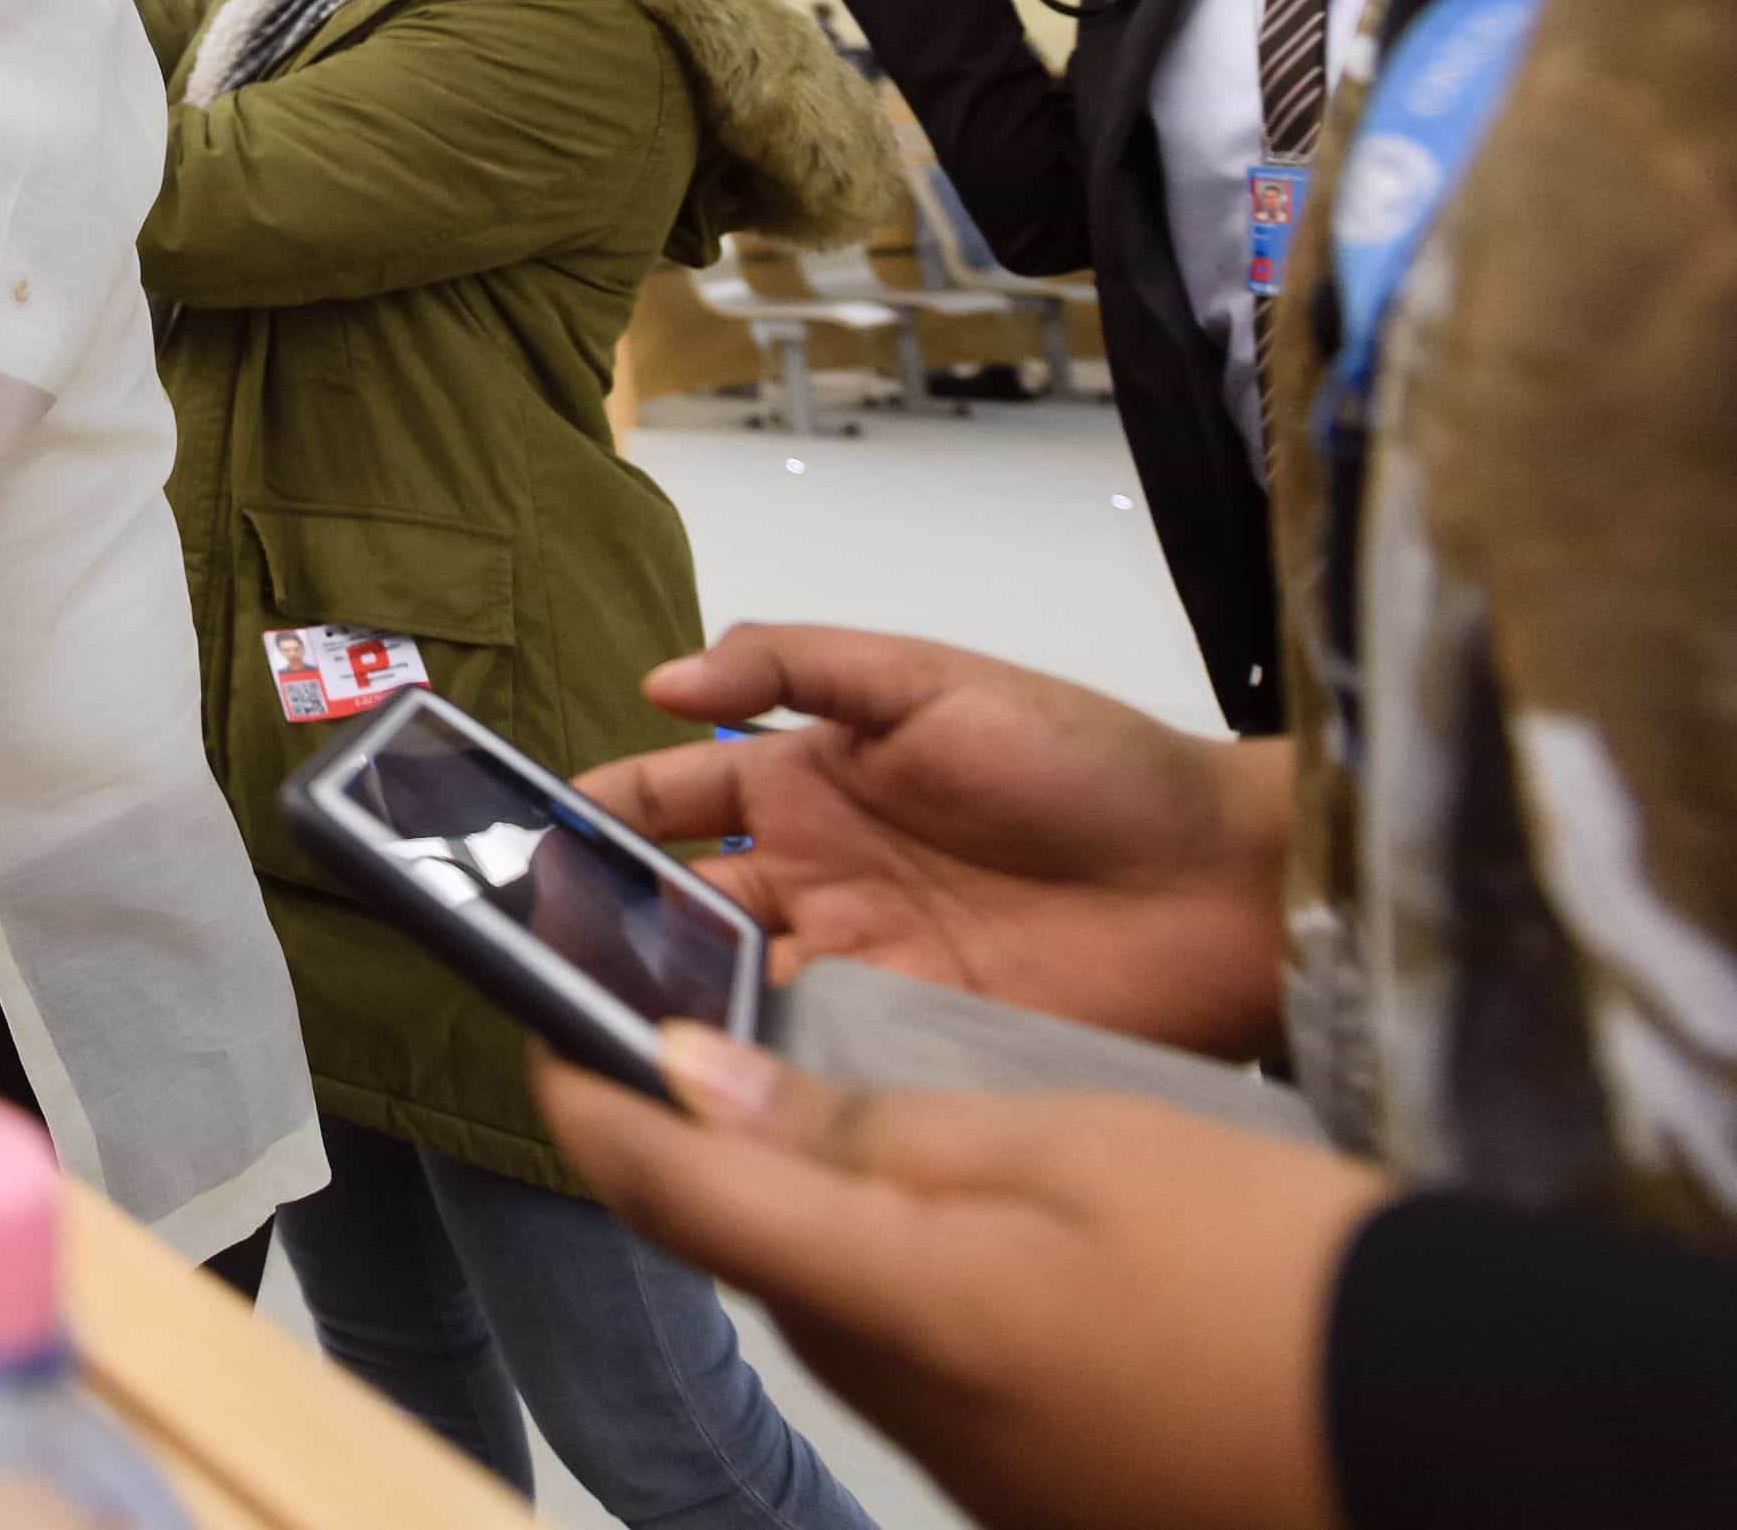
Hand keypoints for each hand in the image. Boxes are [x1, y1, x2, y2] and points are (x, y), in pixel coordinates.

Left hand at [541, 1030, 1383, 1529]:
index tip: (544, 1032)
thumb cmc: (1278, 1281)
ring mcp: (976, 1468)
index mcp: (895, 1307)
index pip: (671, 1198)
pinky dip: (917, 1285)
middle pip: (753, 1262)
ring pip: (842, 1314)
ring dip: (817, 1222)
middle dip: (707, 1161)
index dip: (587, 1107)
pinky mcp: (1040, 1491)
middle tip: (684, 1047)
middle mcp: (908, 1408)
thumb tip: (699, 1086)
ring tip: (825, 1120)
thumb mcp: (1072, 1152)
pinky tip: (975, 1235)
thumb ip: (870, 1136)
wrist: (1459, 1441)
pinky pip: (932, 1369)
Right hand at [578, 625, 1291, 1054]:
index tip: (513, 836)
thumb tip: (662, 682)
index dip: (596, 815)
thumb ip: (795, 664)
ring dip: (666, 998)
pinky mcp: (905, 1040)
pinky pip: (805, 1052)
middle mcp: (814, 879)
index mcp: (807, 783)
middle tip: (531, 945)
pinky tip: (701, 1071)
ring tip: (593, 1013)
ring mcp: (855, 966)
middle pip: (678, 905)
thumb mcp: (930, 679)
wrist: (1222, 884)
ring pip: (725, 986)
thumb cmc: (1087, 763)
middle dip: (604, 920)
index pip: (668, 799)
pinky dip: (750, 1062)